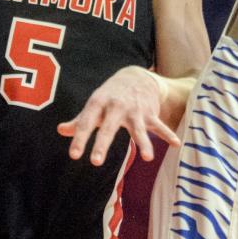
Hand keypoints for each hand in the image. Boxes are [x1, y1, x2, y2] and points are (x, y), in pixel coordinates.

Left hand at [58, 66, 180, 164]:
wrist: (136, 76)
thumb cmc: (109, 96)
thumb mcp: (93, 105)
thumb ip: (78, 120)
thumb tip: (60, 130)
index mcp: (98, 104)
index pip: (86, 123)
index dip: (79, 139)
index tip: (74, 156)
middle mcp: (116, 107)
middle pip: (108, 128)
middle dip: (102, 144)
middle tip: (96, 162)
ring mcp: (135, 111)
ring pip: (139, 129)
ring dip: (144, 143)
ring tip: (147, 158)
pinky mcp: (150, 113)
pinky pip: (160, 125)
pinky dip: (168, 134)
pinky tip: (177, 144)